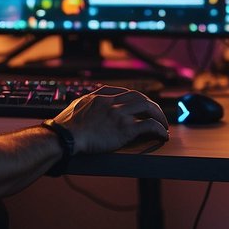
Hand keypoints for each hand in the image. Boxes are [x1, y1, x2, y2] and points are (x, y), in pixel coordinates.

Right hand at [51, 86, 168, 154]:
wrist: (65, 136)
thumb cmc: (65, 126)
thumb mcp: (75, 106)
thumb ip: (86, 102)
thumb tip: (86, 103)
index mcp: (100, 96)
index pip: (124, 92)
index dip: (136, 98)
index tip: (141, 105)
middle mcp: (111, 102)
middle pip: (139, 97)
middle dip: (151, 105)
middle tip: (157, 114)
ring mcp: (119, 114)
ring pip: (147, 108)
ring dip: (159, 115)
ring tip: (163, 124)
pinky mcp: (125, 129)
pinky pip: (148, 125)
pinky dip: (159, 129)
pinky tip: (162, 135)